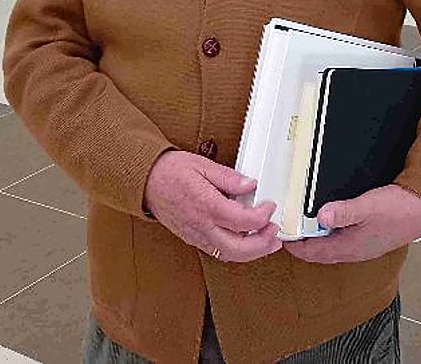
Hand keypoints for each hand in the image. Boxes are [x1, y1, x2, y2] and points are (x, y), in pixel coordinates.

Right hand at [143, 150, 280, 262]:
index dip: (263, 216)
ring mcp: (197, 236)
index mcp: (207, 206)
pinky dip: (237, 251)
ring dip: (252, 252)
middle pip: (240, 249)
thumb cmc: (170, 171)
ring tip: (267, 241)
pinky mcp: (193, 239)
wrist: (145, 182)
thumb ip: (229, 177)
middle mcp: (202, 226)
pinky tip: (246, 241)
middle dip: (263, 244)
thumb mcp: (202, 164)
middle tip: (275, 232)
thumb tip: (250, 184)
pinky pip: (219, 253)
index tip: (269, 206)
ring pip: (230, 256)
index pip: (244, 222)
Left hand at [282, 185, 420, 264]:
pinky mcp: (370, 238)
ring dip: (317, 239)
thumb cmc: (398, 210)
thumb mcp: (367, 207)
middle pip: (321, 252)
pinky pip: (344, 240)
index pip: (314, 253)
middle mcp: (355, 251)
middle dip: (303, 244)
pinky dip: (331, 234)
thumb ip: (343, 211)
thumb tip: (321, 215)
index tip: (281, 237)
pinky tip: (330, 221)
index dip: (296, 247)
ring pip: (332, 246)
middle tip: (288, 231)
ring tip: (304, 225)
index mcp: (350, 247)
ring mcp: (363, 246)